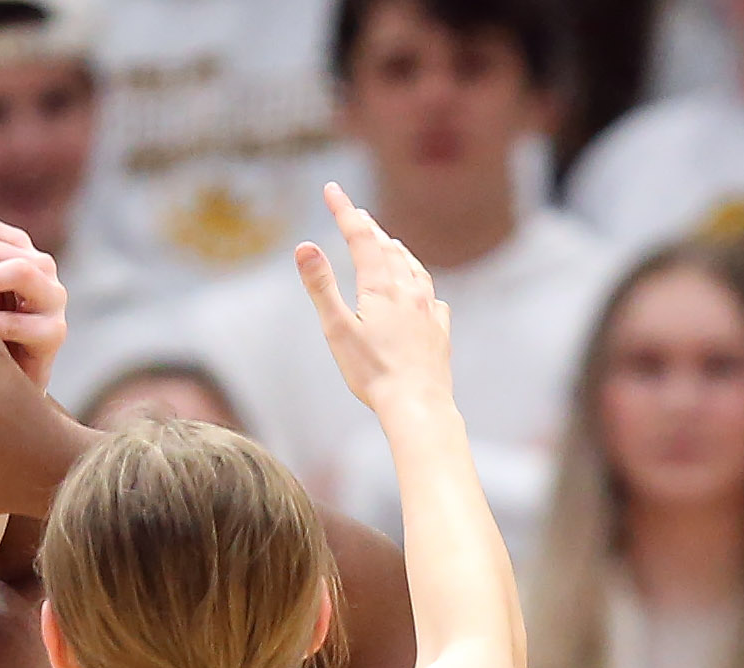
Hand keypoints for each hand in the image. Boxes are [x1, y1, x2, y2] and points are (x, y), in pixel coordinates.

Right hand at [295, 183, 453, 419]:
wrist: (418, 403)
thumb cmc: (372, 372)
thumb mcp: (337, 329)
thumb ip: (321, 286)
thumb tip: (303, 246)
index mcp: (381, 287)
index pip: (360, 237)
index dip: (344, 210)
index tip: (332, 188)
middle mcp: (409, 290)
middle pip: (388, 249)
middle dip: (369, 228)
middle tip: (357, 212)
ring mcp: (428, 309)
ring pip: (413, 268)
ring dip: (398, 251)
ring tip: (390, 243)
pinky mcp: (439, 330)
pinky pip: (432, 297)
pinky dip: (421, 283)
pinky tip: (422, 291)